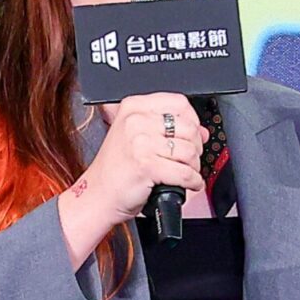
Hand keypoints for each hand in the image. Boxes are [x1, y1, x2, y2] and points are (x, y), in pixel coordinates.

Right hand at [58, 93, 206, 264]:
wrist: (97, 196)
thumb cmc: (115, 170)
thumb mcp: (136, 138)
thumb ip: (167, 129)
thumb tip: (202, 132)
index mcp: (133, 107)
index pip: (179, 103)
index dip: (193, 120)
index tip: (192, 134)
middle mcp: (136, 121)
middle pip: (188, 127)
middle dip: (196, 146)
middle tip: (189, 158)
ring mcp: (140, 143)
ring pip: (190, 150)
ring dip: (194, 166)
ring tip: (186, 172)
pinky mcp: (147, 166)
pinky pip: (185, 173)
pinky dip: (193, 181)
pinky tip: (189, 184)